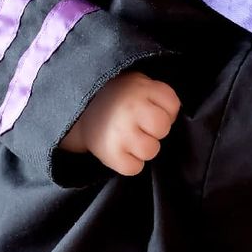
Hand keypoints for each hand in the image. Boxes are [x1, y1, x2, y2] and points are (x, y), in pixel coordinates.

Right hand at [58, 71, 180, 175]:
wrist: (79, 109)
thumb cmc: (118, 98)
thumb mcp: (138, 83)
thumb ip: (157, 95)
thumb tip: (173, 118)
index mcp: (140, 88)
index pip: (172, 104)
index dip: (166, 109)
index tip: (151, 108)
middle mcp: (130, 108)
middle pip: (163, 128)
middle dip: (155, 129)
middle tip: (140, 125)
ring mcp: (120, 132)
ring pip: (151, 150)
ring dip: (143, 147)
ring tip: (130, 138)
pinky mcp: (110, 153)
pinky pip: (134, 168)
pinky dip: (130, 163)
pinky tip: (121, 150)